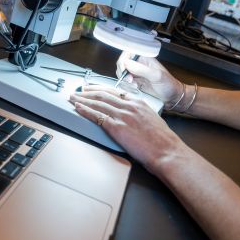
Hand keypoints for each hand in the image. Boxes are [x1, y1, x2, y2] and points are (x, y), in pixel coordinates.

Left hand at [70, 85, 184, 172]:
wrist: (166, 151)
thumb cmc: (162, 140)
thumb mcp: (152, 119)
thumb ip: (140, 114)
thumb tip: (131, 116)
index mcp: (138, 103)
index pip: (115, 92)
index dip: (100, 89)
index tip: (92, 88)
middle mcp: (129, 106)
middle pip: (103, 95)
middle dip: (88, 92)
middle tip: (78, 91)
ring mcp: (122, 115)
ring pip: (97, 103)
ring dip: (82, 99)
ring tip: (73, 97)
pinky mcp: (116, 127)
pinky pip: (97, 116)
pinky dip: (85, 110)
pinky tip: (78, 108)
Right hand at [117, 52, 182, 104]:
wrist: (173, 98)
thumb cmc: (169, 85)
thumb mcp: (156, 76)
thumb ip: (141, 69)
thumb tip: (127, 63)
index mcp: (145, 58)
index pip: (128, 53)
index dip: (123, 61)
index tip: (124, 70)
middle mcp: (140, 64)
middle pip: (123, 63)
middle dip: (123, 72)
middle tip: (130, 80)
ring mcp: (137, 74)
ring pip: (122, 73)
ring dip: (125, 80)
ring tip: (134, 85)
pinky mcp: (136, 82)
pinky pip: (126, 82)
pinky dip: (127, 85)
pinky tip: (135, 88)